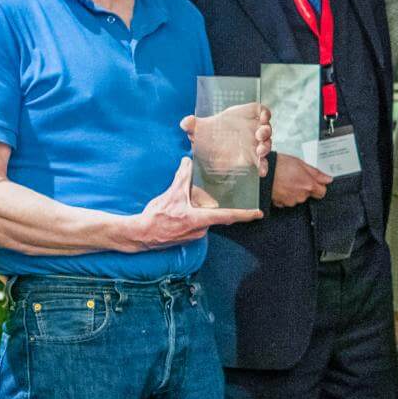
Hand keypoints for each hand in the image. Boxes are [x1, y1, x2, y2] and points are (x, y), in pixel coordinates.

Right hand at [125, 159, 261, 248]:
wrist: (139, 234)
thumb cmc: (156, 217)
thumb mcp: (170, 195)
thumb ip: (182, 177)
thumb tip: (187, 161)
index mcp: (199, 220)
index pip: (228, 216)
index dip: (245, 215)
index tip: (258, 214)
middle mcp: (200, 230)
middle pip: (218, 216)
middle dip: (224, 207)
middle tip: (231, 197)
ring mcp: (194, 235)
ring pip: (207, 220)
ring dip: (207, 210)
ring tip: (202, 200)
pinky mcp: (188, 237)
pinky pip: (199, 224)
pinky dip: (199, 215)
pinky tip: (191, 208)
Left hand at [180, 103, 271, 176]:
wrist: (209, 150)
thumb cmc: (208, 134)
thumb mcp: (199, 129)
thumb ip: (192, 124)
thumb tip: (185, 122)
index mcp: (243, 118)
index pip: (259, 112)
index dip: (264, 114)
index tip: (263, 117)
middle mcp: (251, 130)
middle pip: (266, 128)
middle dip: (266, 131)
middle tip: (259, 135)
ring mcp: (254, 144)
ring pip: (267, 143)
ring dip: (266, 147)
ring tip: (260, 151)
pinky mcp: (252, 158)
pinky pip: (263, 161)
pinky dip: (264, 166)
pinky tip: (261, 172)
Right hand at [271, 153, 332, 206]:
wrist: (260, 170)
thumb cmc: (278, 165)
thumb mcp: (300, 163)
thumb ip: (316, 173)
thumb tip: (328, 179)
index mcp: (308, 185)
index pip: (322, 192)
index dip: (319, 186)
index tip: (315, 182)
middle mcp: (301, 195)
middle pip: (309, 194)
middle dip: (305, 187)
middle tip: (296, 177)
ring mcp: (290, 201)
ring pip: (298, 198)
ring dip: (294, 191)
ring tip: (286, 180)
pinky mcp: (280, 203)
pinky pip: (287, 201)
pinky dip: (285, 195)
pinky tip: (281, 186)